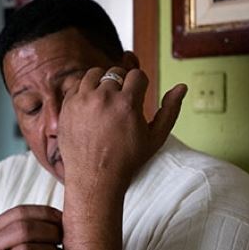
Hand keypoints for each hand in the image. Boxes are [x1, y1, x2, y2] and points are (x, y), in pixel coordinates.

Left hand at [58, 66, 186, 195]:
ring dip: (101, 82)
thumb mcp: (156, 137)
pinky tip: (91, 104)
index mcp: (127, 103)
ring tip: (106, 99)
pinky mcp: (67, 106)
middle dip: (121, 83)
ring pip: (93, 74)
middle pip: (115, 73)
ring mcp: (82, 100)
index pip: (137, 75)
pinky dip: (84, 90)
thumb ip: (170, 110)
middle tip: (122, 100)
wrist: (95, 177)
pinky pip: (76, 85)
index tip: (137, 96)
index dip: (140, 85)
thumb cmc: (127, 159)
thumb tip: (181, 86)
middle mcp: (103, 97)